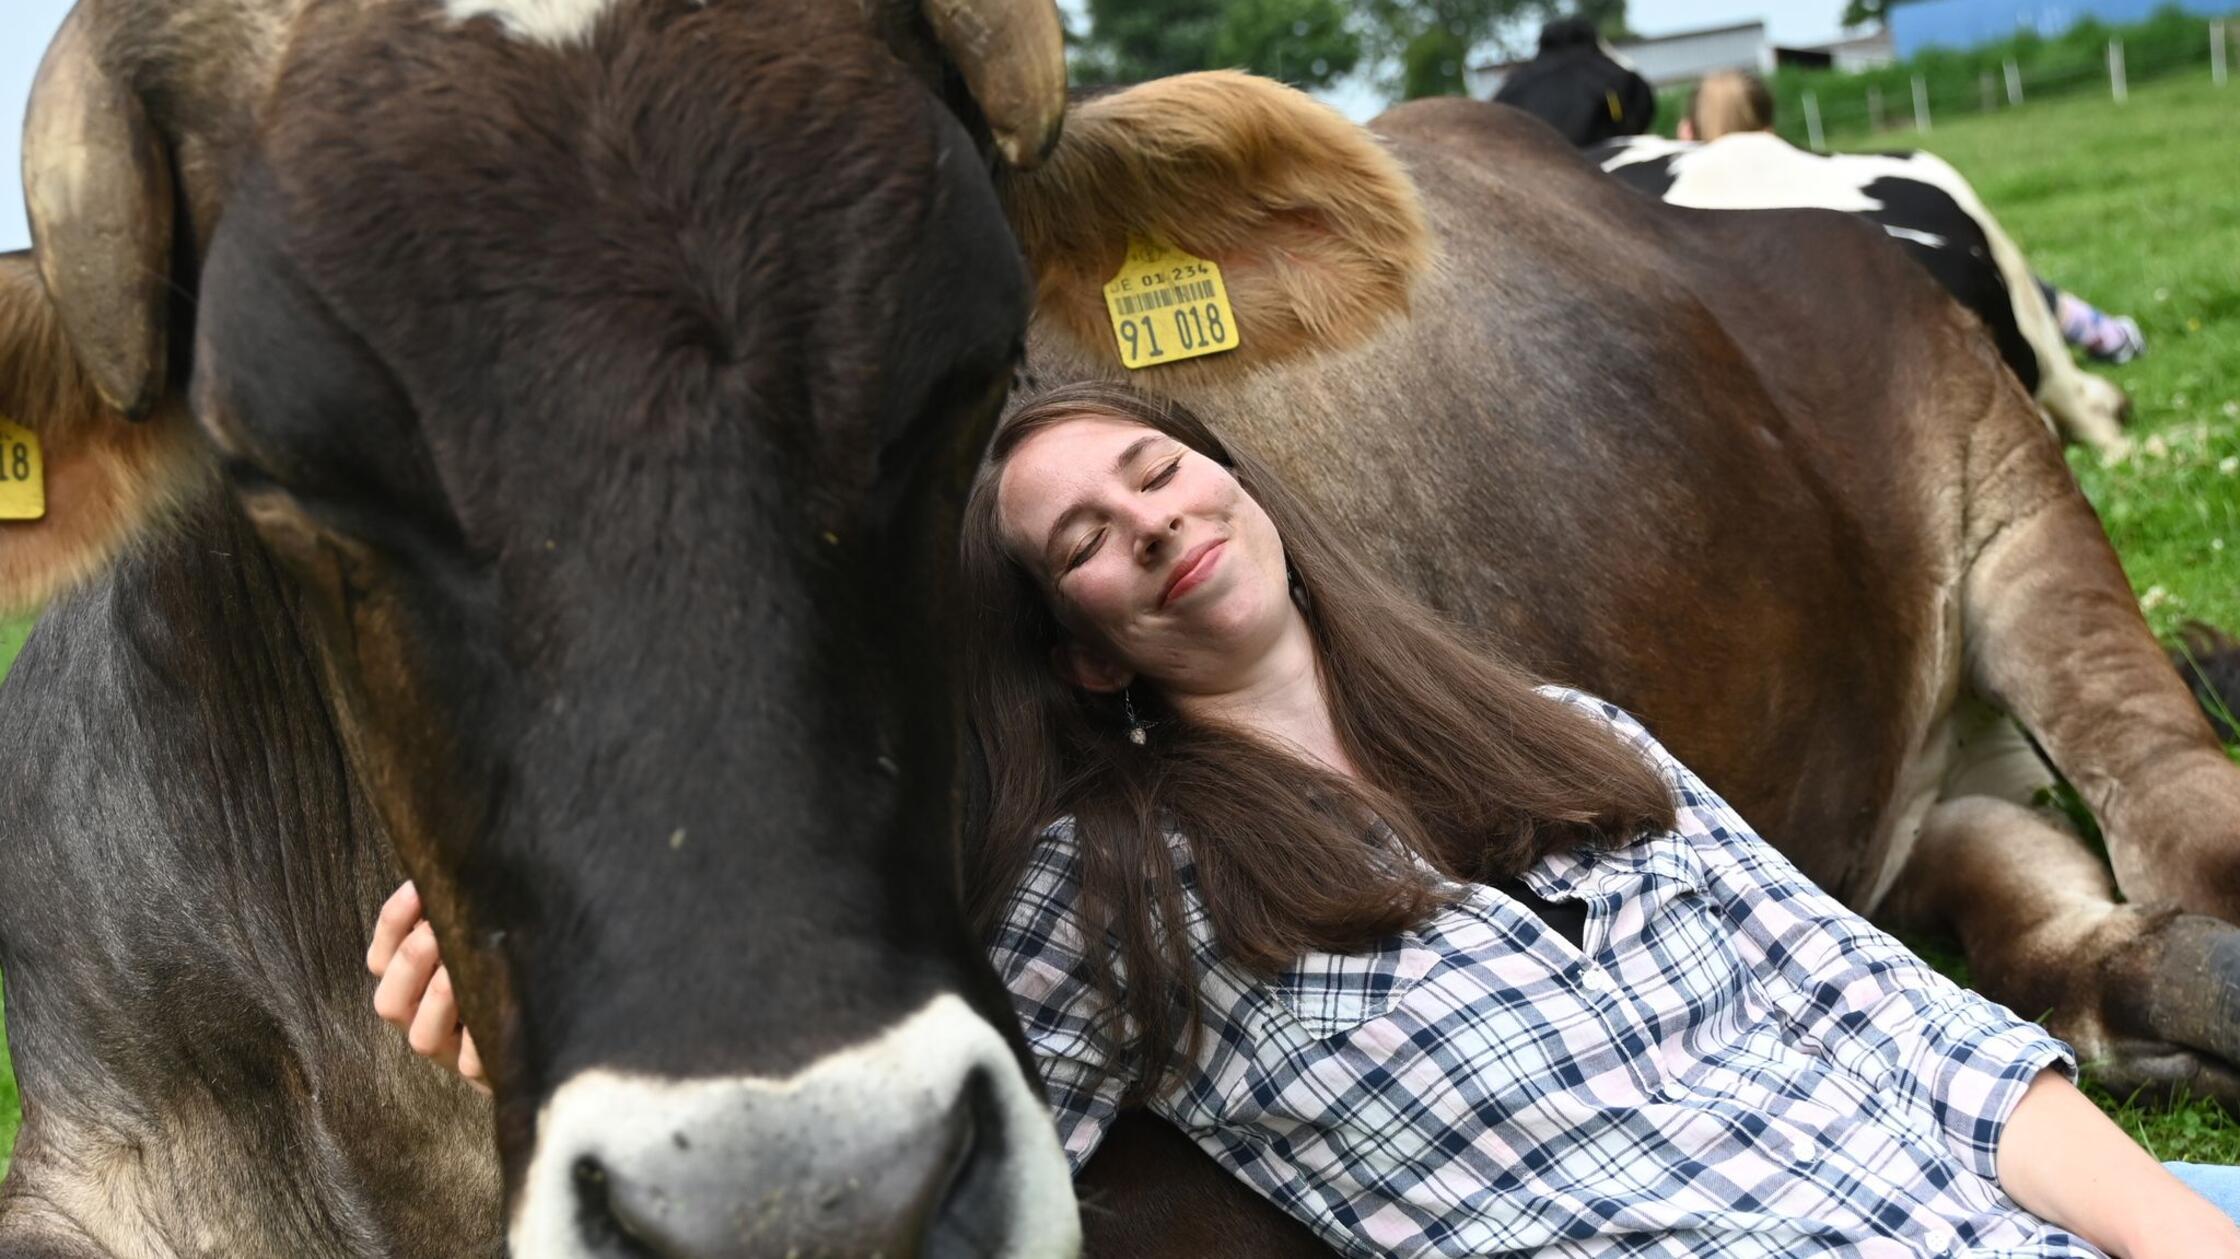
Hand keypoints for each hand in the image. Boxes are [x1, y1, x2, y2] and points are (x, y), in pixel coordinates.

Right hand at [367, 880, 487, 1093]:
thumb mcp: (472, 942)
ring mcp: (445, 1051)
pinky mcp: (478, 1072)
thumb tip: (467, 869)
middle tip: (438, 930)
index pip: (381, 955)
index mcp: (405, 985)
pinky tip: (500, 1012)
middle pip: (390, 999)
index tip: (417, 886)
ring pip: (422, 1035)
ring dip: (441, 997)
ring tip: (461, 969)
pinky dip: (480, 1041)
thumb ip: (456, 917)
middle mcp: (415, 1020)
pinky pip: (473, 1062)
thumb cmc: (496, 971)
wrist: (532, 1034)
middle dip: (412, 960)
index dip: (394, 921)